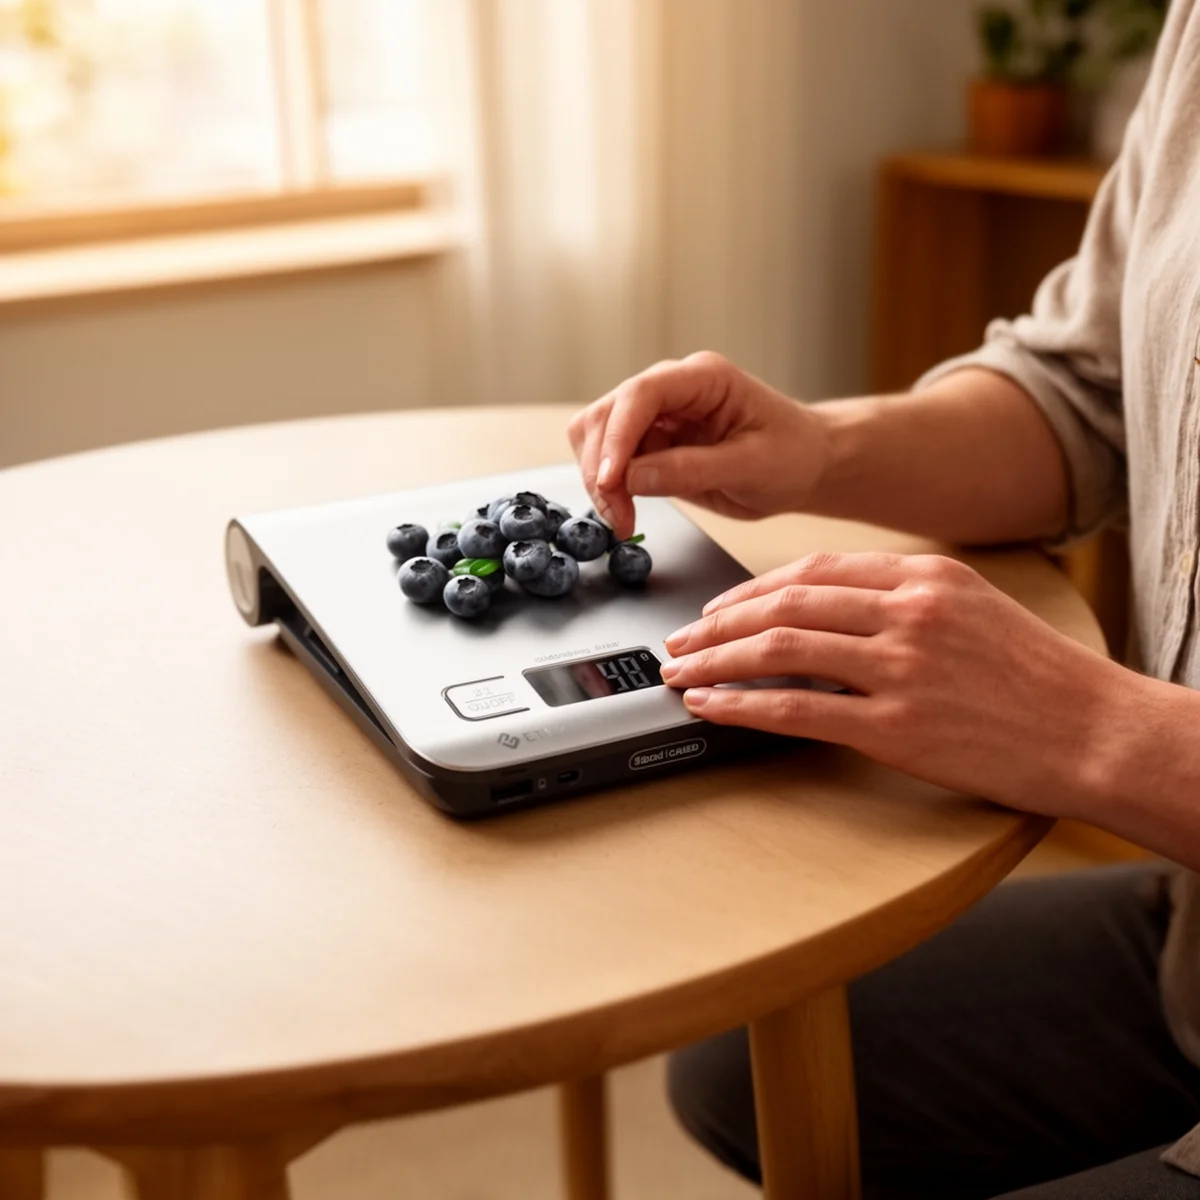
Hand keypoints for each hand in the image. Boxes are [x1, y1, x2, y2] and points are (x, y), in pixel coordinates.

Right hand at [567, 352, 826, 539]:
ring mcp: (656, 414)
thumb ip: (692, 469)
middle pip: (606, 414)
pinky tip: (625, 509)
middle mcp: (672, 389)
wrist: (804, 466)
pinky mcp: (649, 442)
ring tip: (622, 518)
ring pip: (596, 436)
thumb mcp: (752, 466)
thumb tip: (632, 478)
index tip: (612, 481)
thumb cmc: (792, 455)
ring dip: (598, 479)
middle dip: (602, 467)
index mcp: (704, 378)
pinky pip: (608, 459)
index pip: (641, 394)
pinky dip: (607, 487)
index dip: (618, 437)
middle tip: (619, 516)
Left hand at [659, 551, 1126, 816]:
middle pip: (784, 604)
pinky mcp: (898, 726)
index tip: (719, 608)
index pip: (812, 569)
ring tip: (681, 672)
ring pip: (779, 650)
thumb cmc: (1038, 676)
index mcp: (922, 575)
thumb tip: (828, 608)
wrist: (1097, 732)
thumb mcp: (973, 606)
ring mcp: (900, 667)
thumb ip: (901, 598)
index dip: (751, 589)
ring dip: (716, 661)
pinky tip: (713, 707)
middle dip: (718, 623)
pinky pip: (798, 709)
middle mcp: (906, 611)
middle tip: (681, 639)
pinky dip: (744, 706)